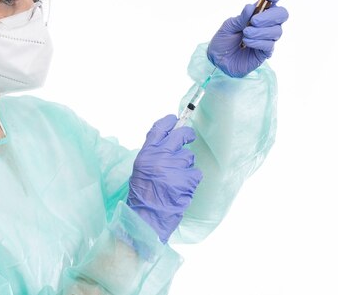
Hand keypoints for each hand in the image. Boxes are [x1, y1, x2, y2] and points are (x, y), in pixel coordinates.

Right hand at [126, 115, 202, 243]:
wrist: (146, 217)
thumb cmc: (142, 195)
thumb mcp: (141, 169)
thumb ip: (153, 154)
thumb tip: (168, 141)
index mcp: (146, 154)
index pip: (159, 130)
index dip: (169, 122)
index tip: (175, 119)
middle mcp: (160, 157)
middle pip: (179, 136)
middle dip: (187, 135)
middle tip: (189, 136)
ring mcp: (174, 168)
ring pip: (189, 157)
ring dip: (186, 166)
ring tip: (177, 179)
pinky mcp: (186, 180)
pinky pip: (196, 173)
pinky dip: (192, 180)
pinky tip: (183, 188)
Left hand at [207, 0, 288, 77]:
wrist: (218, 60)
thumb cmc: (223, 41)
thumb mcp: (228, 26)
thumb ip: (240, 18)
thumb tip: (251, 7)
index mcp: (257, 13)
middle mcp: (266, 24)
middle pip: (282, 14)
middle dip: (270, 16)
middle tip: (254, 21)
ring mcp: (267, 38)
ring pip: (277, 30)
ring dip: (260, 31)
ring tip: (245, 34)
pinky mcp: (265, 52)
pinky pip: (269, 45)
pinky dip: (258, 42)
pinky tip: (246, 42)